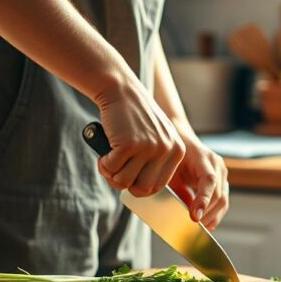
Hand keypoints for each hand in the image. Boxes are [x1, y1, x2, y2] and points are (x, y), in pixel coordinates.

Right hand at [95, 75, 185, 196]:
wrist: (121, 91)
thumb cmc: (135, 117)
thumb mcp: (157, 137)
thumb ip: (156, 161)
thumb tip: (142, 191)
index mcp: (177, 151)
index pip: (159, 186)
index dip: (139, 187)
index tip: (129, 178)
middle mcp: (166, 150)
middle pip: (142, 189)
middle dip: (124, 184)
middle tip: (115, 171)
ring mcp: (148, 148)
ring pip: (123, 182)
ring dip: (111, 174)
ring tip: (109, 160)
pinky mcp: (128, 145)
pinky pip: (110, 169)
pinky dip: (103, 164)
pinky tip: (104, 152)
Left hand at [168, 118, 229, 229]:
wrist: (181, 137)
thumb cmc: (172, 154)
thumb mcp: (170, 169)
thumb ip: (174, 187)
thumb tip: (173, 213)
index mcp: (203, 157)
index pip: (208, 180)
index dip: (203, 200)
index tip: (194, 217)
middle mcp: (217, 165)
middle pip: (218, 194)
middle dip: (207, 214)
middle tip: (194, 229)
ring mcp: (222, 173)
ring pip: (223, 200)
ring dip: (211, 217)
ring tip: (199, 230)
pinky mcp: (222, 181)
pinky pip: (222, 201)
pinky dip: (214, 214)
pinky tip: (206, 225)